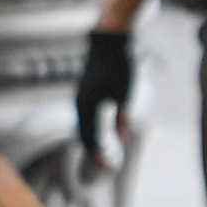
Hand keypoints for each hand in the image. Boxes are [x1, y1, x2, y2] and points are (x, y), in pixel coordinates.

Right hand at [76, 28, 135, 173]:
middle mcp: (80, 103)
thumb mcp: (126, 92)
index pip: (91, 136)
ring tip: (101, 153)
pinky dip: (89, 129)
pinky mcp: (84, 92)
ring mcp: (80, 97)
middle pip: (83, 134)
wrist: (109, 41)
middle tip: (104, 164)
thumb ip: (124, 116)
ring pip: (81, 125)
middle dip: (92, 150)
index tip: (108, 165)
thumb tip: (124, 139)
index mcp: (89, 105)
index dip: (98, 153)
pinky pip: (83, 117)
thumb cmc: (120, 64)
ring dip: (90, 140)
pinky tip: (97, 133)